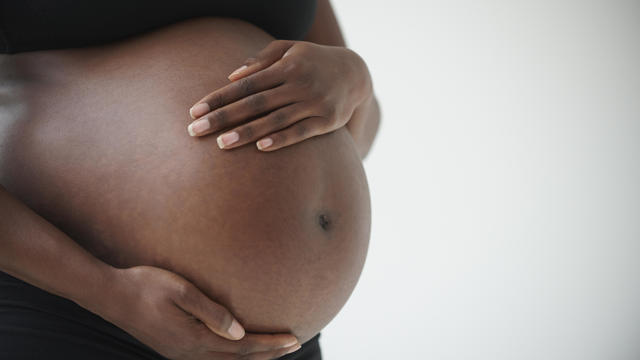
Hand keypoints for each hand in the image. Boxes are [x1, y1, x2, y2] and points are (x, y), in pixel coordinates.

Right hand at [106, 265, 300, 359]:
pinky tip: (239, 348)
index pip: (243, 347)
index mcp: (194, 340)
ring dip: (253, 357)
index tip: (294, 338)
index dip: (271, 344)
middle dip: (268, 353)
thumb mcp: (181, 291)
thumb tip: (240, 332)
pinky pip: (212, 359)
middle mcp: (189, 353)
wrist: (109, 294)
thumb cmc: (145, 285)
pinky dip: (233, 356)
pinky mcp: (174, 349)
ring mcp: (180, 354)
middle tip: (295, 344)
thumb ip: (212, 312)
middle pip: (238, 359)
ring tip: (274, 349)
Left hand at [186, 40, 371, 150]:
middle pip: (254, 103)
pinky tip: (262, 148)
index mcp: (286, 66)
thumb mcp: (290, 49)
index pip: (245, 84)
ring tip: (221, 144)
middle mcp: (298, 84)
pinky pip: (301, 132)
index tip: (195, 111)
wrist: (356, 73)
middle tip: (195, 130)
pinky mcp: (328, 121)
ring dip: (247, 132)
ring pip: (275, 120)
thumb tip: (232, 76)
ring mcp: (314, 103)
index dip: (219, 98)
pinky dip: (282, 139)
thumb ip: (262, 60)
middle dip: (223, 117)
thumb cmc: (314, 61)